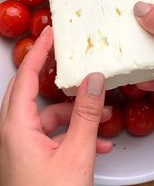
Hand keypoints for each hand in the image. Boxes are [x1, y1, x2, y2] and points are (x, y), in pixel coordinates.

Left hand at [0, 26, 111, 185]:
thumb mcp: (75, 156)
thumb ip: (86, 115)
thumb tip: (94, 80)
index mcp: (16, 127)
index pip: (26, 76)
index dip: (38, 51)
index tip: (50, 33)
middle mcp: (14, 133)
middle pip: (32, 92)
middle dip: (55, 78)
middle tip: (71, 60)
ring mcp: (23, 147)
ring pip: (48, 117)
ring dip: (75, 114)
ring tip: (102, 114)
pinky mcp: (33, 159)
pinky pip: (53, 136)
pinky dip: (74, 135)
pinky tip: (98, 143)